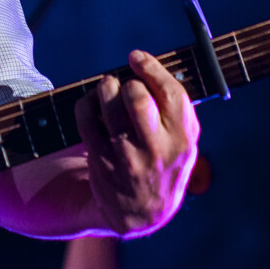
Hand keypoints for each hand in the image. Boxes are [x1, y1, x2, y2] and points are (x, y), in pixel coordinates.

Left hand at [75, 50, 199, 236]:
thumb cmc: (164, 164)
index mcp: (183, 140)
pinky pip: (86, 119)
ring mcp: (127, 156)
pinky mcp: (101, 160)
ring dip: (105, 88)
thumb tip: (152, 68)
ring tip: (107, 88)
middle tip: (125, 84)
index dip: (152, 69)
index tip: (137, 57)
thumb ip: (178, 111)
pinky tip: (92, 104)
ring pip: (109, 106)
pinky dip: (86, 104)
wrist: (142, 212)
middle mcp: (156, 149)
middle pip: (138, 98)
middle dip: (127, 82)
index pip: (171, 94)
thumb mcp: (183, 143)